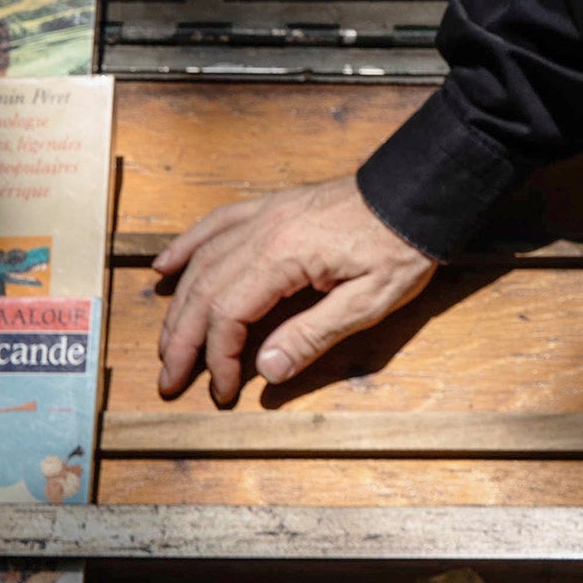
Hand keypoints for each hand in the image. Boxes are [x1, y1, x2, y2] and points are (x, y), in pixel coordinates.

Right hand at [151, 176, 436, 405]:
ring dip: (178, 305)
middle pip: (203, 290)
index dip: (218, 357)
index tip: (223, 390)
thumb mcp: (370, 300)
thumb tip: (266, 371)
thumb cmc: (400, 245)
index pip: (228, 314)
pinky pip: (215, 224)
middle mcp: (262, 230)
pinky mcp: (272, 206)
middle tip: (168, 380)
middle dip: (181, 340)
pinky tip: (164, 268)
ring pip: (202, 262)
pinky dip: (186, 247)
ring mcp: (264, 214)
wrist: (418, 191)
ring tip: (166, 343)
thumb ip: (315, 335)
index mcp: (284, 256)